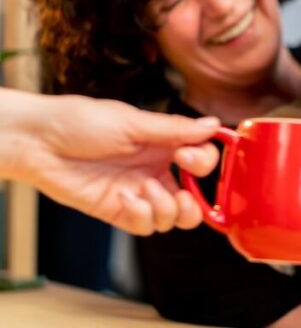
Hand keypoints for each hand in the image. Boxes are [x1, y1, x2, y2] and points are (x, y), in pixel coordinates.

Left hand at [14, 94, 220, 234]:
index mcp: (163, 143)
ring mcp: (138, 192)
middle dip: (194, 201)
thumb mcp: (133, 122)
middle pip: (193, 198)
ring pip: (173, 218)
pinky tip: (127, 199)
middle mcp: (155, 169)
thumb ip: (175, 129)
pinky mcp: (118, 210)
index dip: (203, 162)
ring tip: (145, 190)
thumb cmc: (80, 122)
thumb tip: (213, 125)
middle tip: (179, 191)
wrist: (39, 142)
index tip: (186, 156)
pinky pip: (145, 226)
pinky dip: (142, 216)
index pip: (202, 159)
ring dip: (166, 209)